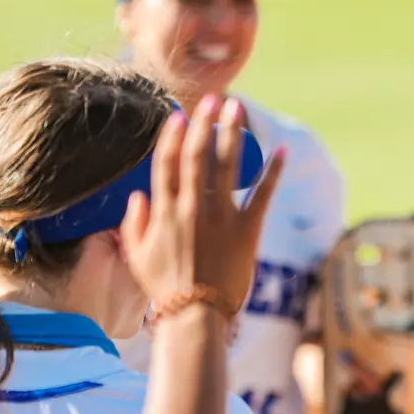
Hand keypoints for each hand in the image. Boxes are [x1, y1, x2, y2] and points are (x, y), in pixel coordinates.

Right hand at [121, 94, 283, 310]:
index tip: (179, 115)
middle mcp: (192, 208)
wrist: (196, 316)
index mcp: (164, 211)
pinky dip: (272, 173)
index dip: (173, 137)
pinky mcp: (247, 231)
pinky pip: (261, 195)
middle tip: (213, 98)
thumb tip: (137, 195)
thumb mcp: (136, 256)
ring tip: (237, 109)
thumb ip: (133, 224)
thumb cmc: (164, 288)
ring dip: (233, 134)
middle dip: (205, 123)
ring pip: (227, 166)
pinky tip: (280, 151)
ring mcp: (220, 217)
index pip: (167, 164)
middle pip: (199, 155)